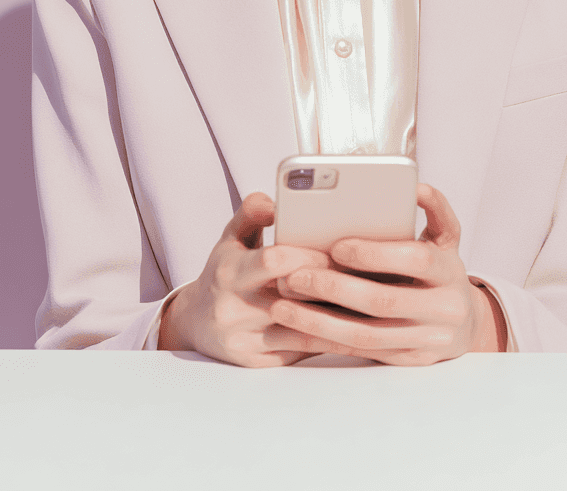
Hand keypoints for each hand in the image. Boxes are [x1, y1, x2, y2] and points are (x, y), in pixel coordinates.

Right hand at [158, 192, 353, 365]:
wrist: (196, 321)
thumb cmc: (225, 271)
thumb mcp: (231, 237)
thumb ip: (252, 212)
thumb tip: (278, 202)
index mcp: (229, 272)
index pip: (275, 260)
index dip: (310, 255)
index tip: (338, 248)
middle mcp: (233, 309)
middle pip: (294, 297)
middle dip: (332, 286)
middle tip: (368, 274)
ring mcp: (245, 340)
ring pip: (303, 330)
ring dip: (338, 316)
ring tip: (370, 300)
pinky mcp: (258, 364)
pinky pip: (301, 352)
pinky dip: (329, 337)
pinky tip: (354, 325)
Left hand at [270, 183, 505, 365]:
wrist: (466, 324)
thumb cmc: (442, 270)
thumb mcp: (446, 238)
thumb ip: (434, 210)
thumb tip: (417, 187)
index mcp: (450, 271)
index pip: (416, 259)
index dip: (377, 253)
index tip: (337, 245)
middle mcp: (444, 309)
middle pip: (385, 301)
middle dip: (335, 289)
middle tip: (294, 277)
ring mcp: (427, 341)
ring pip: (368, 335)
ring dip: (320, 321)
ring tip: (283, 306)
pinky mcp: (408, 362)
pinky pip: (362, 353)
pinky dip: (326, 341)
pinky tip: (297, 330)